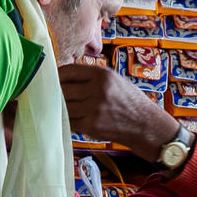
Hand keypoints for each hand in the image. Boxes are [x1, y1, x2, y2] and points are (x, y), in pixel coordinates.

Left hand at [58, 63, 180, 159]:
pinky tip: (69, 119)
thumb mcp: (114, 80)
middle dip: (55, 93)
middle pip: (62, 89)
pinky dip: (66, 120)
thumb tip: (62, 77)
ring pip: (63, 106)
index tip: (52, 80)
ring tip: (60, 108)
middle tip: (51, 96)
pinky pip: (69, 121)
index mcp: (102, 74)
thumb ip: (90, 77)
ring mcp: (94, 109)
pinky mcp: (91, 125)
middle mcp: (98, 89)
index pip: (68, 71)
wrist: (145, 124)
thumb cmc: (129, 101)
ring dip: (59, 108)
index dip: (57, 76)